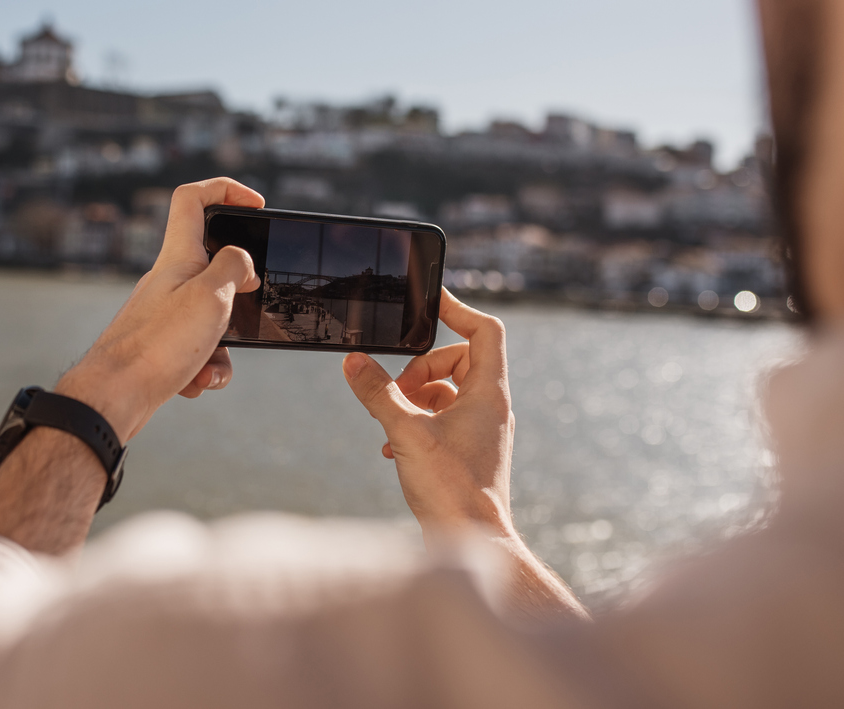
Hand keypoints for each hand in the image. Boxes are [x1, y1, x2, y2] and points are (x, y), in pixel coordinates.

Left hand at [55, 178, 262, 443]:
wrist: (112, 398)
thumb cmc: (158, 345)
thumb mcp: (212, 296)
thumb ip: (234, 266)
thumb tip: (242, 260)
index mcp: (178, 258)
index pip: (193, 199)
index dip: (225, 190)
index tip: (256, 205)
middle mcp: (167, 280)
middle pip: (212, 265)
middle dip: (238, 292)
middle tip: (248, 308)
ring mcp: (162, 313)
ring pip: (209, 318)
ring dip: (222, 346)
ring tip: (209, 367)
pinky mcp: (159, 346)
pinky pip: (196, 350)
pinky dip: (203, 368)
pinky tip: (193, 382)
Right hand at [342, 289, 515, 534]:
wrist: (472, 542)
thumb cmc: (452, 491)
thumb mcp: (406, 433)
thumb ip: (379, 393)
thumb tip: (354, 363)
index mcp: (489, 394)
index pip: (485, 332)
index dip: (458, 310)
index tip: (430, 302)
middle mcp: (491, 408)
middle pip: (460, 360)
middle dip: (422, 367)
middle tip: (397, 387)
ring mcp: (482, 430)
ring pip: (448, 391)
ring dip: (415, 397)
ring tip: (391, 420)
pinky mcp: (470, 450)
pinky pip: (444, 419)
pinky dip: (418, 421)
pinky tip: (395, 446)